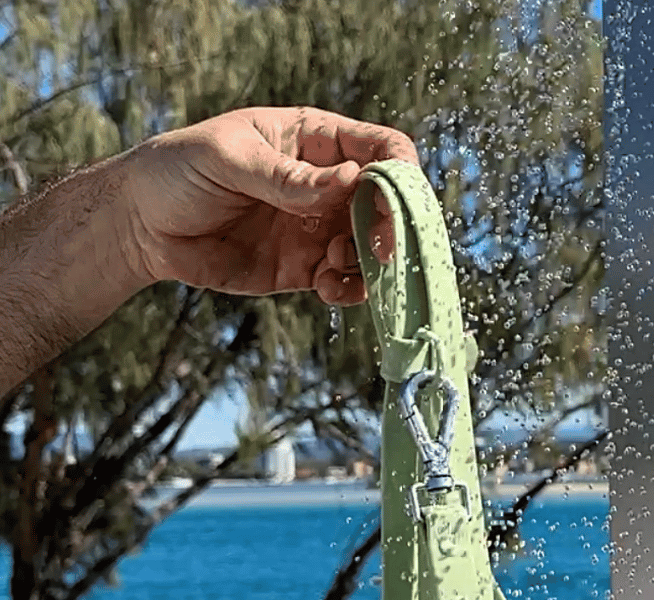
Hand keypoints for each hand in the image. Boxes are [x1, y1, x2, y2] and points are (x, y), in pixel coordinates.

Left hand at [123, 105, 418, 305]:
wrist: (141, 227)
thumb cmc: (178, 171)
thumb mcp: (229, 159)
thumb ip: (289, 176)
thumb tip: (351, 181)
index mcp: (315, 141)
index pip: (380, 149)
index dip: (398, 173)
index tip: (393, 201)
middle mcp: (326, 185)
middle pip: (386, 204)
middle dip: (389, 228)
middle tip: (376, 249)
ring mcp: (318, 229)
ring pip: (370, 248)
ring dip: (367, 265)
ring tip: (332, 269)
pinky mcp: (305, 269)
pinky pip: (345, 282)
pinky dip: (349, 291)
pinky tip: (328, 290)